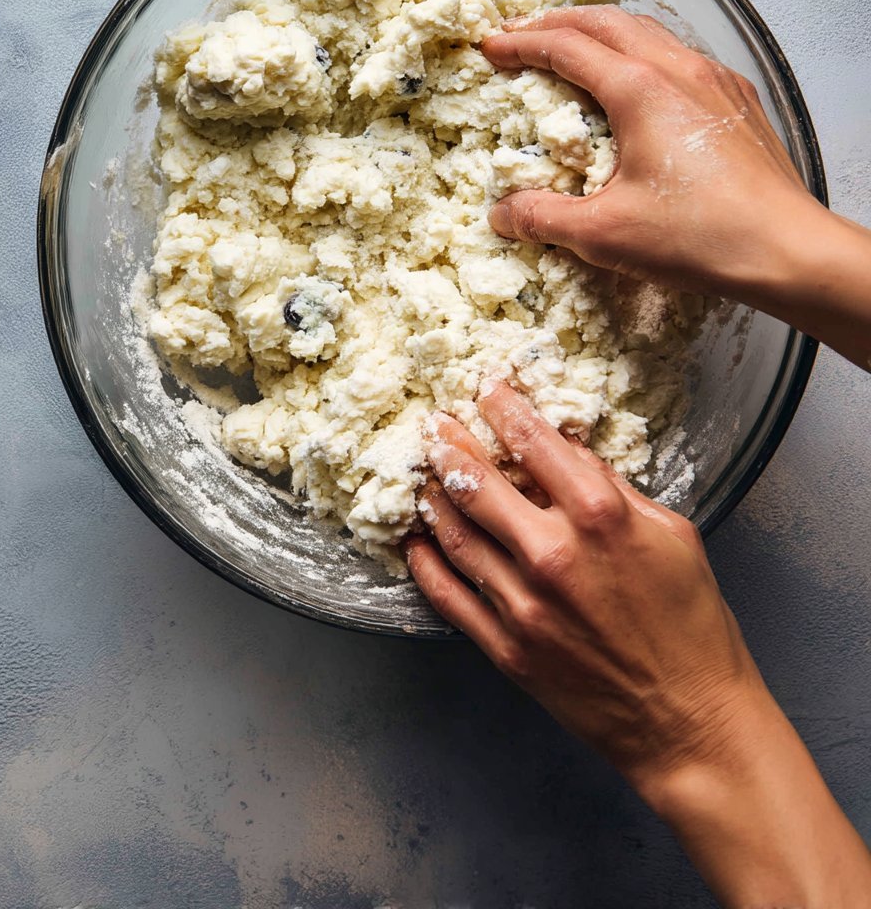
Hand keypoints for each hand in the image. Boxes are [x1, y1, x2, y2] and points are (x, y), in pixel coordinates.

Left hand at [408, 382, 758, 783]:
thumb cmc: (692, 625)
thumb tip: (570, 452)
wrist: (690, 720)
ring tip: (422, 476)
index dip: (504, 407)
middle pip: (477, 482)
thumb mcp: (672, 533)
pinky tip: (416, 543)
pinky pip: (450, 596)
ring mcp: (524, 605)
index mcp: (601, 517)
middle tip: (433, 426)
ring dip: (432, 498)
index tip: (488, 388)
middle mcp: (553, 554)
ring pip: (454, 535)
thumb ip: (615, 488)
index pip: (534, 442)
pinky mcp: (507, 649)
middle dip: (448, 445)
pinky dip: (426, 565)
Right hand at [482, 6, 816, 297]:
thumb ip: (545, 218)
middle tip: (522, 34)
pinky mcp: (737, 99)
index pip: (566, 47)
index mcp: (639, 88)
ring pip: (647, 31)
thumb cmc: (697, 237)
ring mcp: (713, 79)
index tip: (491, 47)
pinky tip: (640, 80)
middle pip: (605, 21)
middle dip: (556, 22)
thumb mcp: (604, 234)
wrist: (786, 249)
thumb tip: (501, 214)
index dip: (522, 43)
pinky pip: (680, 55)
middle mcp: (677, 68)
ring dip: (601, 31)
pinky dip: (643, 51)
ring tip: (574, 46)